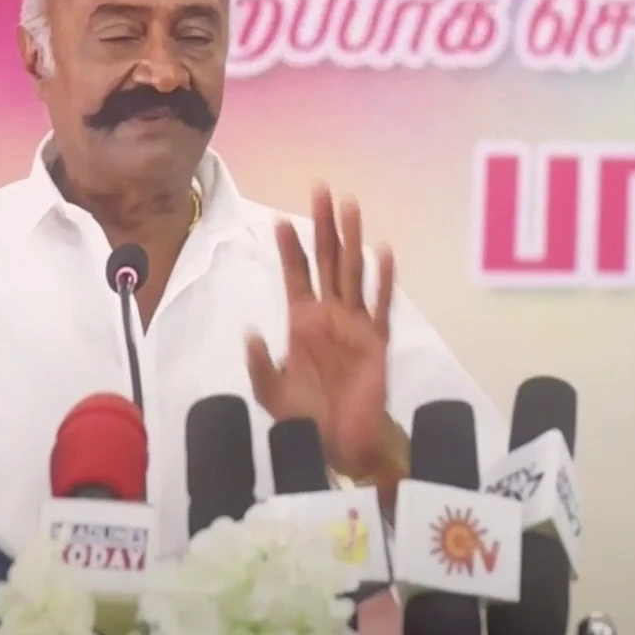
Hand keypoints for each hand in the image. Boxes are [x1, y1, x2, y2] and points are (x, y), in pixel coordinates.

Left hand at [246, 186, 398, 478]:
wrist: (339, 443)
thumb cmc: (305, 416)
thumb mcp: (271, 392)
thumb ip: (260, 365)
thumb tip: (252, 334)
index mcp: (302, 321)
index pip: (296, 275)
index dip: (290, 249)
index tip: (280, 220)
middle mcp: (329, 314)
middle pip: (327, 261)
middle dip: (323, 227)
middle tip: (321, 191)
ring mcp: (355, 324)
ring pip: (353, 272)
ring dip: (351, 239)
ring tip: (350, 206)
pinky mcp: (376, 340)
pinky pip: (379, 305)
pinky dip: (382, 279)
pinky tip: (382, 251)